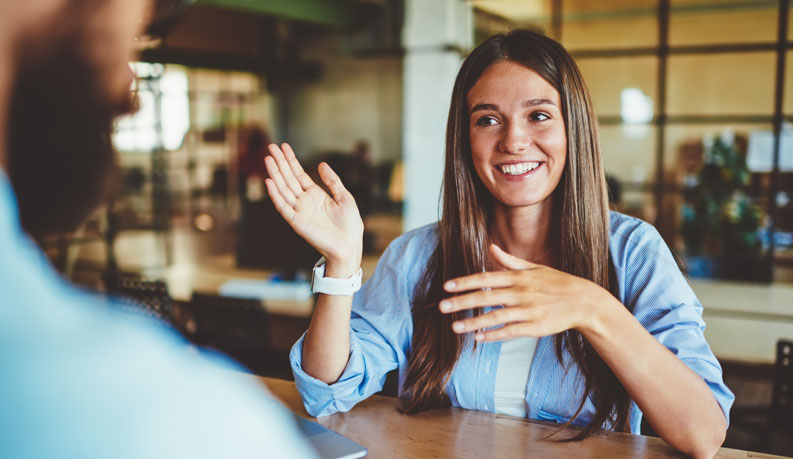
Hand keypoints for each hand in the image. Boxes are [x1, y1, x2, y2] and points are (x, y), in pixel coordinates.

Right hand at [264, 143, 362, 273]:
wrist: (350, 245)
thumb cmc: (350, 224)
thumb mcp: (344, 197)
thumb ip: (332, 181)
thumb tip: (321, 164)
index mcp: (315, 194)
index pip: (299, 174)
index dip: (291, 160)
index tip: (283, 146)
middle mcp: (304, 201)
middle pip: (289, 178)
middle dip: (280, 162)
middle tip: (271, 146)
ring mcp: (299, 211)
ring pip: (283, 189)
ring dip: (275, 174)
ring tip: (268, 159)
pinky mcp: (297, 222)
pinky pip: (283, 206)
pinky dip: (275, 194)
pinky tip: (269, 181)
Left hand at [438, 244, 614, 341]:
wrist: (584, 302)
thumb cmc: (558, 283)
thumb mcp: (535, 268)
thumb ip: (510, 261)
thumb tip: (491, 247)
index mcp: (519, 277)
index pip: (486, 278)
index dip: (465, 282)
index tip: (447, 286)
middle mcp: (521, 292)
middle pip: (486, 297)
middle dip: (462, 302)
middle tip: (442, 307)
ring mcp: (528, 310)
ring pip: (495, 316)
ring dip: (473, 322)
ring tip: (455, 327)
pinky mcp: (535, 327)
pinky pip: (510, 331)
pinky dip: (494, 335)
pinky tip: (479, 338)